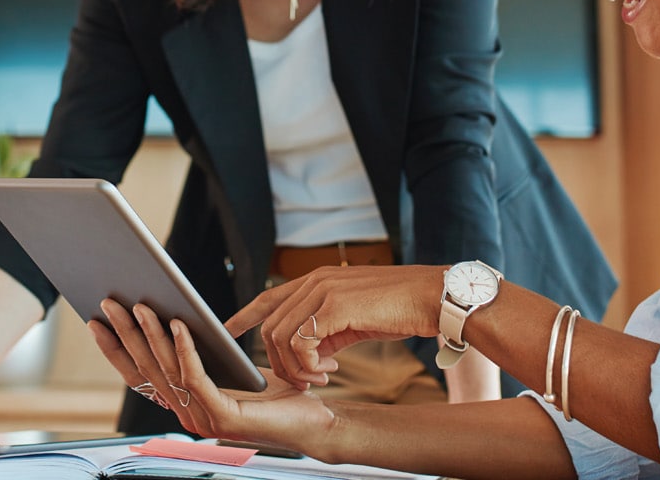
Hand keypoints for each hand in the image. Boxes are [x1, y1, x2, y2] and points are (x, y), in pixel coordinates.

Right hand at [89, 300, 335, 451]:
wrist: (314, 420)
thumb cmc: (276, 392)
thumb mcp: (230, 367)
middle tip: (109, 302)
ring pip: (167, 371)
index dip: (116, 350)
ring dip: (150, 335)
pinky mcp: (223, 417)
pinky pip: (196, 377)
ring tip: (140, 305)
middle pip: (147, 370)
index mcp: (185, 404)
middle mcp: (187, 415)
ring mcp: (203, 419)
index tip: (96, 321)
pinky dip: (185, 349)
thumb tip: (173, 316)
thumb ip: (202, 353)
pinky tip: (179, 324)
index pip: (140, 376)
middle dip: (125, 334)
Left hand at [223, 264, 442, 389]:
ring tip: (321, 377)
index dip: (245, 315)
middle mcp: (315, 281)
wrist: (432, 297)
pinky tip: (330, 370)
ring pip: (281, 337)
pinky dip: (308, 364)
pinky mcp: (335, 306)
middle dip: (280, 362)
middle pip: (270, 326)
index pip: (269, 296)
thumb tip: (310, 353)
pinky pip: (301, 343)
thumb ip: (327, 329)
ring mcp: (324, 290)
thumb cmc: (399, 308)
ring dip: (296, 367)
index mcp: (318, 280)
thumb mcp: (354, 318)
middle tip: (308, 379)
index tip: (227, 331)